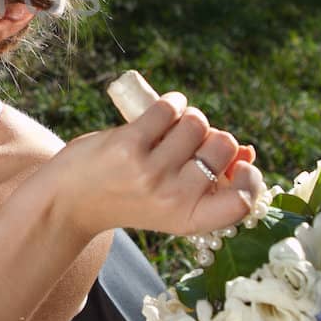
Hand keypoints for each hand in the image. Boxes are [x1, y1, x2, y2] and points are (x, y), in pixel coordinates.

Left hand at [44, 93, 265, 238]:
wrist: (69, 202)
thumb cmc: (129, 196)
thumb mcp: (171, 202)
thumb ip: (208, 181)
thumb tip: (247, 151)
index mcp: (189, 219)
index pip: (242, 202)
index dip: (251, 178)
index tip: (240, 164)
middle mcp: (174, 198)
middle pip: (222, 146)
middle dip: (211, 135)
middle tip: (187, 143)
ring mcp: (151, 171)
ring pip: (196, 123)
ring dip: (187, 117)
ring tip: (169, 129)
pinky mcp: (129, 145)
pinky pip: (168, 109)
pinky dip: (171, 102)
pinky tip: (164, 109)